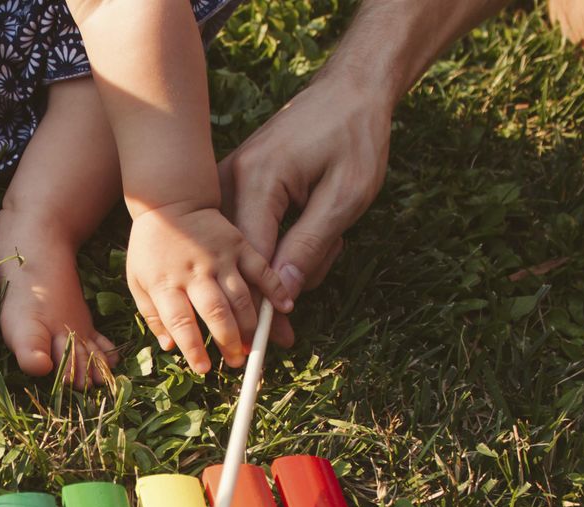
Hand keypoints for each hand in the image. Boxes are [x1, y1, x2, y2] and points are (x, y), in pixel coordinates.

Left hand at [126, 203, 292, 373]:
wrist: (169, 201)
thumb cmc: (150, 248)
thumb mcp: (138, 281)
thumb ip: (152, 315)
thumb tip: (169, 348)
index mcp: (166, 282)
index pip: (180, 322)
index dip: (193, 348)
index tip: (204, 368)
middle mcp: (194, 272)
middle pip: (215, 311)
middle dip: (228, 340)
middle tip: (236, 361)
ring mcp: (219, 257)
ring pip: (240, 295)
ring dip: (250, 323)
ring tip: (254, 345)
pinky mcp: (238, 244)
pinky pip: (261, 267)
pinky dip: (275, 287)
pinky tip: (286, 307)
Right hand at [219, 75, 392, 343]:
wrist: (350, 90)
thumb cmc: (354, 136)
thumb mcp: (346, 196)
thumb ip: (311, 246)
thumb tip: (283, 295)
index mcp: (257, 180)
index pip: (251, 258)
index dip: (267, 303)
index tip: (279, 339)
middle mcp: (231, 180)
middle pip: (241, 260)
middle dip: (280, 284)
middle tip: (326, 267)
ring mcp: (229, 182)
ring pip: (245, 251)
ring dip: (288, 259)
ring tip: (331, 234)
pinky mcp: (235, 185)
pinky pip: (247, 233)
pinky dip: (278, 244)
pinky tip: (310, 226)